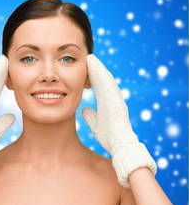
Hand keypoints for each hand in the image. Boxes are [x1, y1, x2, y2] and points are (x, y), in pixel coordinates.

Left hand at [81, 54, 156, 186]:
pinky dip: (101, 76)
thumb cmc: (110, 137)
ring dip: (99, 68)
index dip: (93, 76)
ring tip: (91, 58)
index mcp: (108, 103)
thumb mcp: (95, 124)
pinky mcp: (116, 103)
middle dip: (96, 68)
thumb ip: (90, 116)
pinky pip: (107, 86)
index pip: (99, 86)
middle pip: (103, 80)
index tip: (86, 67)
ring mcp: (116, 100)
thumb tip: (83, 109)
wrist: (120, 147)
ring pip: (106, 80)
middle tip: (88, 58)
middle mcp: (113, 99)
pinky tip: (95, 67)